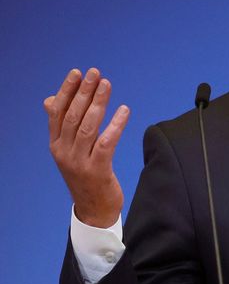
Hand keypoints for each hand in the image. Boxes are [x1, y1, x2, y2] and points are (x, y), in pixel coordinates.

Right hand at [45, 68, 129, 227]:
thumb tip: (50, 99)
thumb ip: (62, 126)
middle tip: (95, 73)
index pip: (58, 112)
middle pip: (73, 116)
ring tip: (107, 85)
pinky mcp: (97, 170)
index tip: (77, 73)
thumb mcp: (69, 151)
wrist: (93, 210)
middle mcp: (64, 151)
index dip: (67, 91)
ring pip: (88, 127)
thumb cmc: (85, 176)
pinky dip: (115, 125)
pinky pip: (106, 143)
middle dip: (83, 92)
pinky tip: (124, 110)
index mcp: (56, 144)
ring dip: (98, 103)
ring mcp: (79, 161)